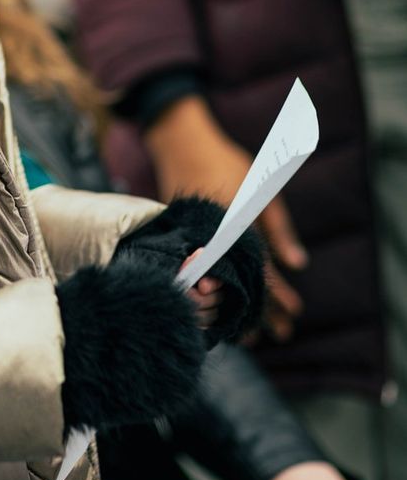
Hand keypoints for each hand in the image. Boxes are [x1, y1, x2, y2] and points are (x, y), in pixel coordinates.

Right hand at [146, 97, 306, 339]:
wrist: (180, 144)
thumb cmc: (226, 163)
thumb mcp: (262, 191)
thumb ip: (279, 230)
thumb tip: (299, 264)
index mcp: (236, 229)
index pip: (261, 272)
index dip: (278, 297)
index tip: (295, 315)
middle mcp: (213, 240)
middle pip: (239, 286)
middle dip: (261, 312)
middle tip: (280, 334)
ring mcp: (193, 240)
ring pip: (218, 285)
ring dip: (235, 308)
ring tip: (251, 334)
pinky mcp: (181, 239)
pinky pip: (201, 274)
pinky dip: (214, 291)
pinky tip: (221, 305)